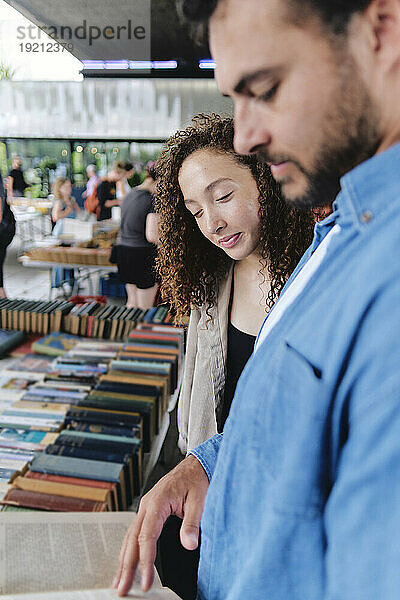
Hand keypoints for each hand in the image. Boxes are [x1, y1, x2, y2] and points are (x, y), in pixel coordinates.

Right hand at [112, 454, 208, 595]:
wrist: (196, 465)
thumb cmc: (196, 479)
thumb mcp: (200, 500)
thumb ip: (192, 523)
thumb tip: (189, 544)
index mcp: (157, 501)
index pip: (147, 536)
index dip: (145, 561)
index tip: (146, 581)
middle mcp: (147, 504)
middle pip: (132, 539)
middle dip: (126, 566)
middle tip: (122, 588)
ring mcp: (145, 507)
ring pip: (129, 537)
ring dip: (123, 560)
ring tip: (119, 581)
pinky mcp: (147, 511)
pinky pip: (134, 532)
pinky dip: (128, 549)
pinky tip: (126, 562)